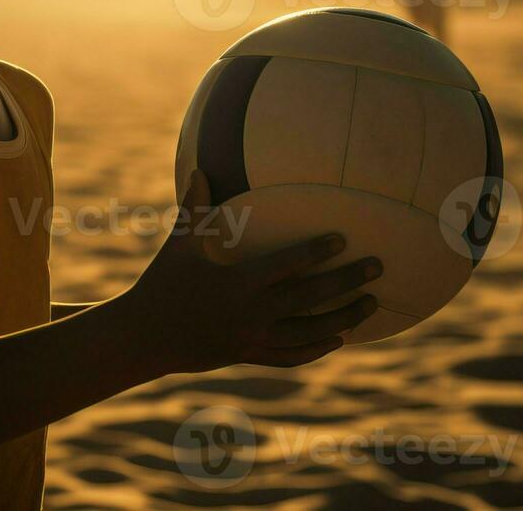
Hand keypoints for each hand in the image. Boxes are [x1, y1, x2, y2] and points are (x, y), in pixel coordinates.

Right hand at [125, 168, 380, 374]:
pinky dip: (318, 347)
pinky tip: (338, 338)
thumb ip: (195, 207)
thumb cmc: (162, 284)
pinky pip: (293, 355)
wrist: (145, 337)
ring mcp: (254, 339)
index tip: (344, 239)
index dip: (317, 252)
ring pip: (312, 332)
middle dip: (348, 283)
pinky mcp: (251, 355)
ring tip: (371, 304)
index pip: (288, 265)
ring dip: (345, 318)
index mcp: (239, 284)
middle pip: (312, 299)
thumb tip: (200, 168)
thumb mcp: (179, 245)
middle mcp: (253, 314)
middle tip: (377, 267)